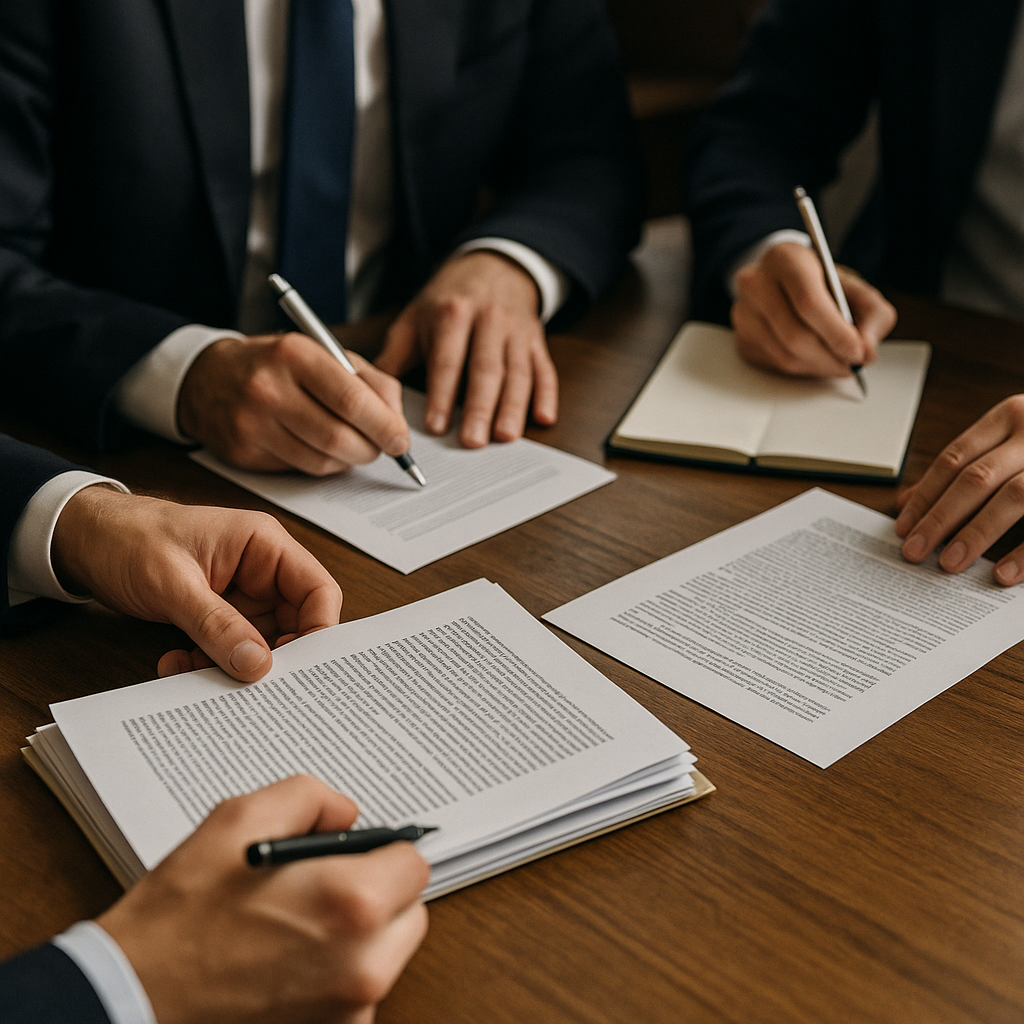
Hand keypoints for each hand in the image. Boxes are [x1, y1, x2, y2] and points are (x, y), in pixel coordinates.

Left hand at [51, 489, 342, 679]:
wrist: (84, 539)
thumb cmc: (129, 538)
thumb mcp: (174, 583)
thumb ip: (218, 624)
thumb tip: (258, 665)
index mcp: (264, 545)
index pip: (317, 590)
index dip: (319, 630)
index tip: (303, 668)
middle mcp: (261, 570)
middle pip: (294, 623)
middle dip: (271, 657)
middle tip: (251, 684)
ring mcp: (241, 594)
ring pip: (260, 643)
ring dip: (233, 665)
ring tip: (196, 669)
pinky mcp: (220, 613)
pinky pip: (230, 647)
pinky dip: (209, 662)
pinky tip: (179, 663)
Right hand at [98, 776, 429, 1023]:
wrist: (130, 997)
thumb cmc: (179, 918)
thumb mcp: (240, 819)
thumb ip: (311, 799)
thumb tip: (347, 814)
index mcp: (352, 903)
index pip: (413, 862)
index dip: (380, 851)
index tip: (353, 855)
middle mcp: (362, 964)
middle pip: (409, 912)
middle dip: (375, 892)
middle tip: (320, 887)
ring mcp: (349, 1011)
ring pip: (386, 955)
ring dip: (358, 936)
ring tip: (294, 925)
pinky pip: (357, 994)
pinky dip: (334, 976)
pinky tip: (286, 962)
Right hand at [178, 333, 410, 475]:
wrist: (207, 377)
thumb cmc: (279, 364)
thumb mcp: (324, 353)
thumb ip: (369, 380)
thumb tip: (397, 421)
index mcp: (295, 354)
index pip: (352, 400)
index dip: (385, 426)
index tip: (401, 440)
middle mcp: (269, 388)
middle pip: (339, 437)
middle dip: (371, 449)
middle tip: (382, 448)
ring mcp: (252, 424)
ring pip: (322, 461)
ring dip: (349, 460)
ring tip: (353, 446)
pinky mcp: (244, 452)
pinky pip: (300, 470)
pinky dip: (323, 465)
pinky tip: (322, 449)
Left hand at [375, 250, 558, 447]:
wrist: (493, 266)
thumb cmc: (449, 300)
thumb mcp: (416, 317)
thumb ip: (394, 355)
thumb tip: (368, 395)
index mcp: (453, 314)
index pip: (447, 360)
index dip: (441, 394)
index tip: (435, 426)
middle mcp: (488, 321)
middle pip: (485, 369)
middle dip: (480, 407)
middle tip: (474, 441)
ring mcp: (516, 332)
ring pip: (517, 373)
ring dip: (513, 407)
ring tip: (505, 437)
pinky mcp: (537, 342)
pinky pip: (545, 369)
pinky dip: (547, 395)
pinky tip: (543, 418)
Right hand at [731, 241, 895, 376]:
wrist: (785, 283)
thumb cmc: (821, 284)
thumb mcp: (855, 287)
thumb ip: (872, 314)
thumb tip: (867, 352)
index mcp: (785, 259)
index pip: (808, 302)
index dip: (836, 333)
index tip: (858, 352)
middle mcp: (755, 283)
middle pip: (795, 334)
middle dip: (830, 356)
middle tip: (852, 363)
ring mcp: (743, 313)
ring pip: (785, 356)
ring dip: (819, 367)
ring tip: (838, 362)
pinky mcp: (742, 339)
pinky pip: (776, 365)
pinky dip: (803, 369)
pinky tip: (816, 359)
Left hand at [896, 396, 1023, 584]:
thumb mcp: (1008, 441)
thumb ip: (962, 467)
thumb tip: (905, 503)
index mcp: (1010, 416)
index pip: (953, 458)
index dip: (925, 495)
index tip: (902, 528)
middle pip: (976, 478)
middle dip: (940, 518)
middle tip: (914, 552)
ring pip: (1015, 497)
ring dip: (977, 534)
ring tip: (949, 565)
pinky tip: (1002, 573)